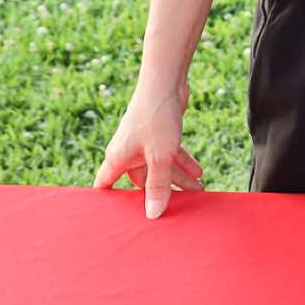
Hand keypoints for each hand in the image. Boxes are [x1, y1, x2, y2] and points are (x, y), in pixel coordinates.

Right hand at [93, 75, 204, 218]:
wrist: (166, 83)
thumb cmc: (156, 117)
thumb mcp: (160, 156)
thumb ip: (158, 185)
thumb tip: (153, 214)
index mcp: (117, 159)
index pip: (105, 187)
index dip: (107, 204)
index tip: (115, 222)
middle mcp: (128, 152)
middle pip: (140, 182)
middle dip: (158, 194)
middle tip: (174, 210)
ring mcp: (144, 143)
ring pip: (159, 168)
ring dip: (178, 179)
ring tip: (198, 191)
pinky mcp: (159, 135)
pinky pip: (169, 155)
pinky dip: (182, 163)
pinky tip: (198, 172)